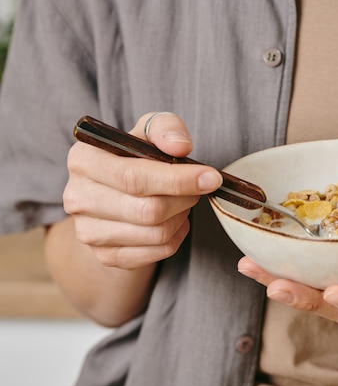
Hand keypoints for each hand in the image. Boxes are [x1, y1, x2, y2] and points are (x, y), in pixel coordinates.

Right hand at [63, 112, 222, 268]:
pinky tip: (175, 220)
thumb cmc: (134, 156)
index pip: (133, 177)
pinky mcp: (105, 256)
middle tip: (199, 188)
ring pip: (157, 234)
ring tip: (183, 201)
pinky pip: (158, 252)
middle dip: (185, 199)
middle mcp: (77, 198)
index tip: (211, 177)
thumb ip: (166, 128)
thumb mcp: (148, 132)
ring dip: (182, 216)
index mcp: (82, 159)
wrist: (114, 194)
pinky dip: (177, 236)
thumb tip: (180, 147)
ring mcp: (88, 232)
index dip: (178, 180)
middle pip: (148, 210)